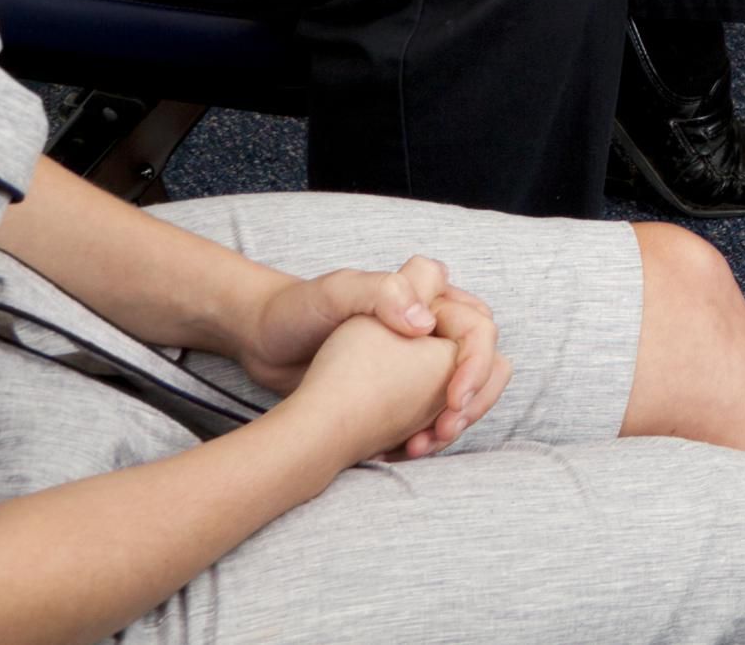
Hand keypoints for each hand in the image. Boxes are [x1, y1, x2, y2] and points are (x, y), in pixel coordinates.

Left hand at [272, 312, 466, 466]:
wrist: (262, 342)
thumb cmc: (296, 309)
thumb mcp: (336, 292)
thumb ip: (384, 293)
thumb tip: (427, 323)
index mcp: (428, 297)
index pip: (479, 329)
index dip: (476, 365)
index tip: (453, 401)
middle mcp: (432, 326)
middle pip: (483, 364)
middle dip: (470, 403)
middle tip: (442, 433)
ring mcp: (417, 360)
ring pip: (461, 394)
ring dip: (449, 424)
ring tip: (417, 449)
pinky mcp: (400, 389)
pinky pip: (431, 414)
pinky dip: (424, 435)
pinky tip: (399, 452)